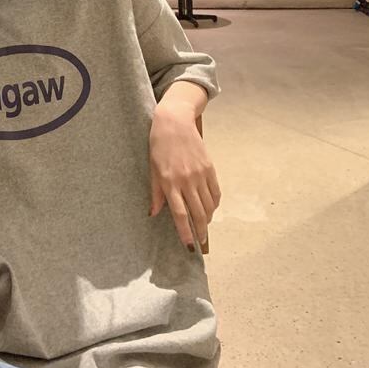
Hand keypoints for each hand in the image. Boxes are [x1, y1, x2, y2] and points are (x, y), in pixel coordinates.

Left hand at [148, 110, 220, 252]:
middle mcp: (186, 180)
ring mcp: (200, 174)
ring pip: (209, 205)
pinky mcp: (209, 167)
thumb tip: (153, 214)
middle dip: (201, 232)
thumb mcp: (152, 168)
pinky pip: (216, 192)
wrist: (174, 121)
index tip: (189, 247)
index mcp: (170, 182)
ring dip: (208, 219)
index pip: (180, 214)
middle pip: (198, 213)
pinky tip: (211, 208)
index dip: (185, 232)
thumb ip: (155, 193)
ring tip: (205, 226)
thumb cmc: (158, 144)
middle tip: (202, 243)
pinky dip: (215, 203)